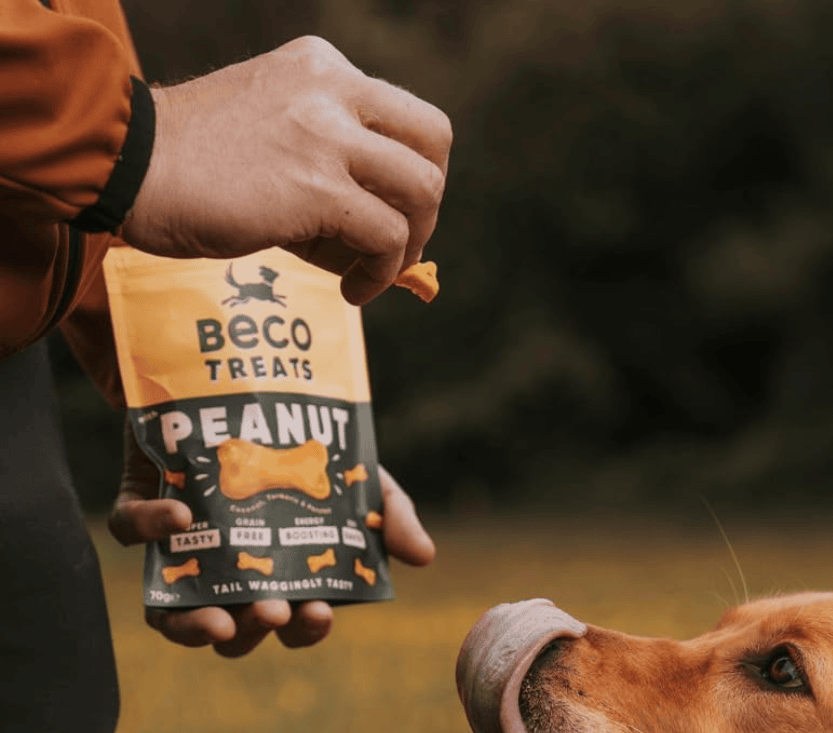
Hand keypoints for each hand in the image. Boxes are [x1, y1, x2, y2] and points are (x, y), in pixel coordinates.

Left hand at [108, 424, 434, 657]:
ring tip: (219, 619)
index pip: (294, 625)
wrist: (246, 386)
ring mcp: (183, 549)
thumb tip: (424, 556)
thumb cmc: (308, 449)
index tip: (321, 611)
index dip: (305, 632)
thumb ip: (393, 516)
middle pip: (237, 632)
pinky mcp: (142, 508)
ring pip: (173, 615)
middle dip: (256, 632)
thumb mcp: (363, 479)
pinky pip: (131, 536)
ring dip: (192, 628)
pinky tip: (181, 519)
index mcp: (285, 577)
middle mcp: (231, 575)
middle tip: (274, 610)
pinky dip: (151, 531)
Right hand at [119, 36, 451, 305]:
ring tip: (373, 272)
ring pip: (423, 188)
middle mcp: (332, 88)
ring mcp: (326, 134)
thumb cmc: (192, 166)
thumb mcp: (275, 140)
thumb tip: (393, 242)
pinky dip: (381, 273)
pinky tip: (352, 291)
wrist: (125, 167)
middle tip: (398, 243)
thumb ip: (332, 169)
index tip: (387, 214)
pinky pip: (387, 236)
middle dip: (428, 203)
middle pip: (435, 139)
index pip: (407, 116)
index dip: (410, 173)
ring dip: (411, 243)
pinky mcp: (316, 187)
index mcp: (322, 68)